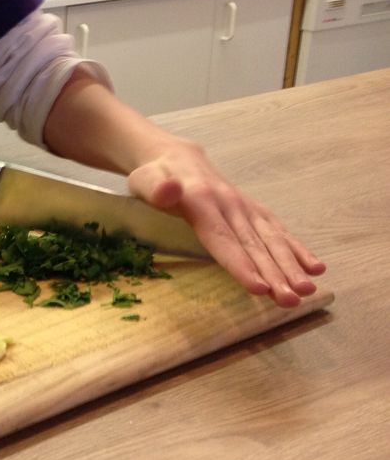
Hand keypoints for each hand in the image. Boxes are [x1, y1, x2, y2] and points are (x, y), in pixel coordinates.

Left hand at [127, 140, 325, 307]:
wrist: (177, 158)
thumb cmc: (154, 176)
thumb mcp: (145, 180)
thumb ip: (156, 189)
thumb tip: (170, 190)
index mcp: (202, 200)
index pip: (222, 238)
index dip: (240, 264)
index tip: (258, 287)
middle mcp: (230, 204)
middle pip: (253, 244)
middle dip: (274, 274)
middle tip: (290, 301)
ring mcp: (245, 207)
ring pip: (271, 239)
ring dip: (290, 266)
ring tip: (307, 291)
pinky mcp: (254, 212)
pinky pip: (278, 231)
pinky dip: (297, 249)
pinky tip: (315, 268)